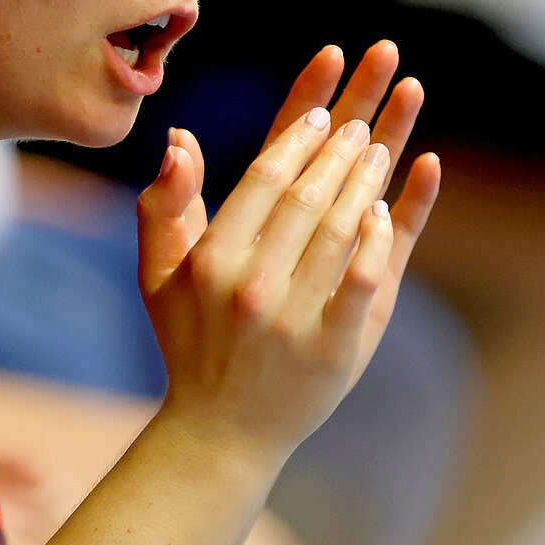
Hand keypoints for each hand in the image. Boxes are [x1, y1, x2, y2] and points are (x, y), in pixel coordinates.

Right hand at [134, 45, 439, 460]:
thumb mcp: (158, 274)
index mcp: (211, 259)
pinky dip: (379, 240)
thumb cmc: (190, 341)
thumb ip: (164, 205)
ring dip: (364, 181)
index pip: (262, 178)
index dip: (297, 137)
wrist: (221, 431)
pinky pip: (362, 282)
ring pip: (338, 230)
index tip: (322, 113)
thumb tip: (177, 138)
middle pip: (306, 196)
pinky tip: (387, 208)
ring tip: (380, 146)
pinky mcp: (332, 349)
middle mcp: (249, 284)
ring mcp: (292, 317)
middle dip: (339, 149)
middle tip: (361, 120)